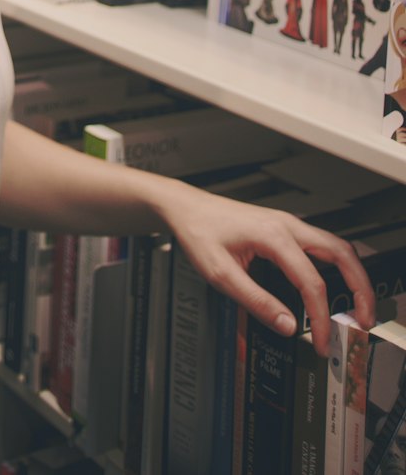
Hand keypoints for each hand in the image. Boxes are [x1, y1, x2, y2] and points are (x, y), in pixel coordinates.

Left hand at [163, 186, 375, 354]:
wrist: (186, 208)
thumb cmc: (199, 233)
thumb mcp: (220, 275)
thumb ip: (255, 302)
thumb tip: (287, 326)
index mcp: (273, 236)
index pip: (311, 282)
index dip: (321, 318)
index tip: (321, 342)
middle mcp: (286, 225)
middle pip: (341, 253)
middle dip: (360, 288)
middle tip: (364, 320)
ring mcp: (287, 224)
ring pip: (335, 246)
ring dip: (352, 274)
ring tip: (357, 306)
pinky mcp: (283, 228)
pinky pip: (321, 244)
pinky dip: (336, 266)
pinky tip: (334, 284)